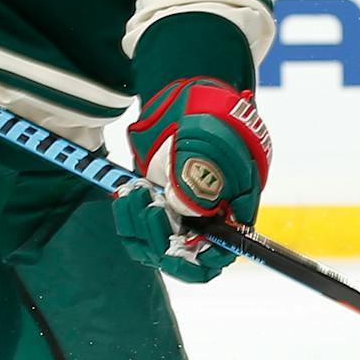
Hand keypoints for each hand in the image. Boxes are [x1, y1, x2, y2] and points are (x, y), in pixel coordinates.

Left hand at [116, 77, 272, 279]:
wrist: (193, 100)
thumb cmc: (214, 123)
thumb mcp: (212, 149)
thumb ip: (202, 184)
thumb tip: (188, 213)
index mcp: (233, 212)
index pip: (219, 255)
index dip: (199, 260)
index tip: (175, 246)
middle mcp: (207, 220)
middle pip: (183, 255)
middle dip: (160, 238)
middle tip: (150, 208)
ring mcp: (180, 214)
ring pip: (155, 243)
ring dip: (140, 226)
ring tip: (135, 194)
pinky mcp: (157, 205)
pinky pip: (138, 227)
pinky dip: (129, 215)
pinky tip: (126, 194)